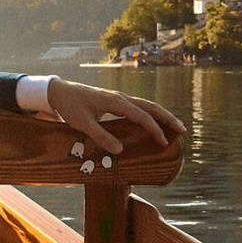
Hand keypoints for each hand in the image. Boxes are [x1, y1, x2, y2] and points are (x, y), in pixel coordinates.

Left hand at [44, 78, 182, 157]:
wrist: (59, 92)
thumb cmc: (70, 107)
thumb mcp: (82, 124)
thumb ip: (101, 136)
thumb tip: (120, 150)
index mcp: (115, 102)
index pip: (141, 115)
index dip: (153, 129)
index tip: (163, 142)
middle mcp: (120, 98)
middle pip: (149, 106)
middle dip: (166, 118)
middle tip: (182, 130)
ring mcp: (118, 98)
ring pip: (145, 105)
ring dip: (160, 115)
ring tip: (174, 126)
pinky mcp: (115, 102)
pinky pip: (137, 107)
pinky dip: (149, 114)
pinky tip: (153, 123)